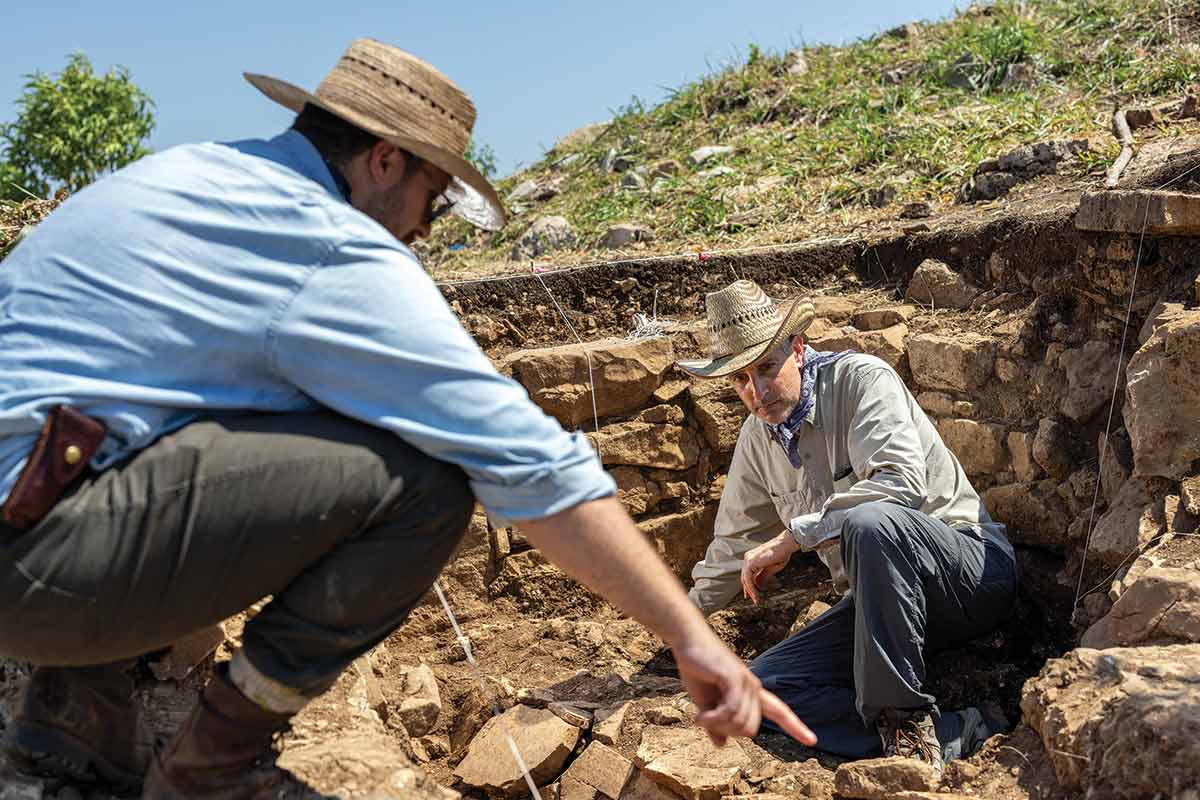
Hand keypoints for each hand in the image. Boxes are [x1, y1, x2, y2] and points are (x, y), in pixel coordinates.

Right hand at [674, 635, 816, 747]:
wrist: (687, 641)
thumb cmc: (697, 668)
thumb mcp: (705, 703)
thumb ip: (714, 723)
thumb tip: (721, 744)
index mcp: (751, 693)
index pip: (780, 711)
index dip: (795, 727)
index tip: (812, 740)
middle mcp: (753, 687)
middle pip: (750, 729)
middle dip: (727, 731)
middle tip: (706, 722)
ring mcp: (746, 682)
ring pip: (742, 724)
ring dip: (718, 726)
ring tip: (700, 717)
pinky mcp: (734, 677)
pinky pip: (732, 711)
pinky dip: (714, 719)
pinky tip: (700, 717)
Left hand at [740, 532, 799, 604]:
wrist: (785, 545)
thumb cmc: (781, 554)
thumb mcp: (771, 568)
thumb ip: (763, 576)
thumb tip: (759, 586)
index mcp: (752, 558)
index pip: (748, 575)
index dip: (749, 586)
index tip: (752, 595)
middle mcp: (748, 558)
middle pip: (745, 577)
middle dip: (749, 590)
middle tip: (754, 600)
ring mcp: (748, 559)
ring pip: (746, 579)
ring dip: (751, 591)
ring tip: (756, 599)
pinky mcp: (750, 562)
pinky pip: (748, 578)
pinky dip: (751, 588)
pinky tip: (756, 594)